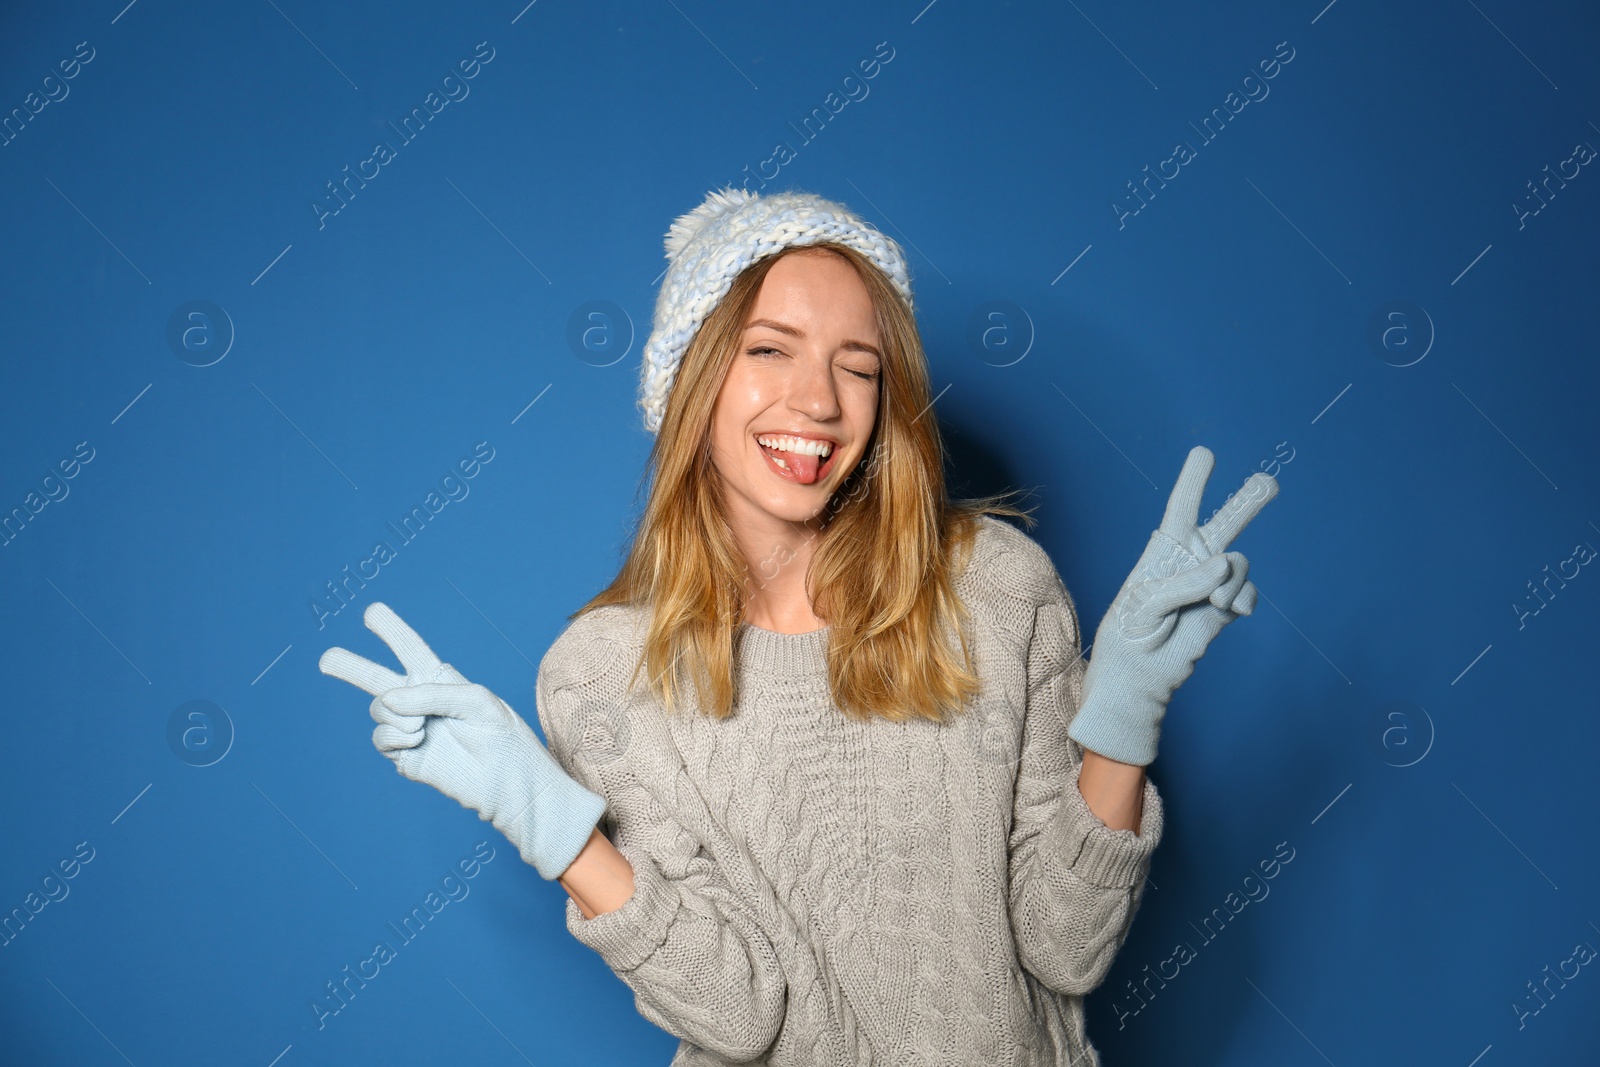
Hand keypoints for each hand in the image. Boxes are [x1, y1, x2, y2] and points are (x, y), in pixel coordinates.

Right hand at [319, 602, 606, 879]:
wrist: (504, 781)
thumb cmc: (500, 734)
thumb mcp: (475, 700)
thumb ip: (430, 693)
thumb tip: (386, 699)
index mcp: (439, 679)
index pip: (409, 649)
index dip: (391, 630)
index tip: (371, 612)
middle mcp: (420, 701)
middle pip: (375, 678)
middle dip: (350, 667)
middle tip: (326, 659)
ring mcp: (409, 728)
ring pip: (378, 708)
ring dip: (395, 715)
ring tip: (421, 728)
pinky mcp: (403, 754)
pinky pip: (382, 736)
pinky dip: (395, 736)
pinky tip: (417, 741)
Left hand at [1066, 446, 1278, 766]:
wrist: (1141, 678)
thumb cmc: (1129, 635)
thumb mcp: (1145, 603)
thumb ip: (1184, 580)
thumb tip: (1225, 564)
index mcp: (1163, 551)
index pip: (1181, 509)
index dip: (1194, 481)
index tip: (1205, 453)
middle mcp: (1190, 562)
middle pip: (1224, 523)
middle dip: (1247, 501)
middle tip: (1269, 482)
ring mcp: (1211, 585)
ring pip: (1239, 562)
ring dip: (1230, 579)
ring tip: (1213, 601)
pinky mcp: (1225, 608)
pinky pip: (1247, 592)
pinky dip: (1241, 599)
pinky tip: (1225, 609)